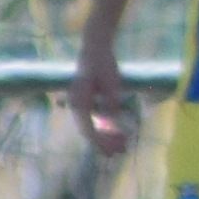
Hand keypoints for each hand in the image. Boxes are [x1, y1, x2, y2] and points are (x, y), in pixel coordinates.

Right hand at [70, 42, 137, 158]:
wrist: (95, 46)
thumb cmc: (102, 62)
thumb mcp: (110, 81)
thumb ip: (110, 101)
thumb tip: (111, 120)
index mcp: (79, 101)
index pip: (88, 129)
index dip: (102, 142)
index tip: (115, 150)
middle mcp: (76, 105)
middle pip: (89, 131)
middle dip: (105, 143)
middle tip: (122, 152)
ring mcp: (80, 105)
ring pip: (92, 127)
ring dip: (106, 137)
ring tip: (122, 146)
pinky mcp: (87, 103)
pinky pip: (95, 120)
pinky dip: (105, 128)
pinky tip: (117, 133)